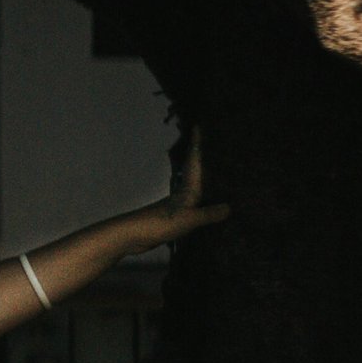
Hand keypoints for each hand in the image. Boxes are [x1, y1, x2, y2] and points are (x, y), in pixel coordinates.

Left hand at [129, 126, 230, 251]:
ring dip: (201, 180)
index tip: (199, 125)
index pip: (194, 161)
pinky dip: (199, 202)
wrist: (131, 236)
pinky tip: (204, 206)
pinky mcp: (172, 219)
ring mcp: (176, 206)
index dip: (196, 144)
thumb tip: (230, 207)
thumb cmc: (159, 223)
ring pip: (192, 188)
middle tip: (213, 145)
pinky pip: (191, 206)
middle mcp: (182, 194)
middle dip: (201, 159)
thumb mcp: (189, 219)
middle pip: (193, 171)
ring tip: (216, 174)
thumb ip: (209, 214)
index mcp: (187, 189)